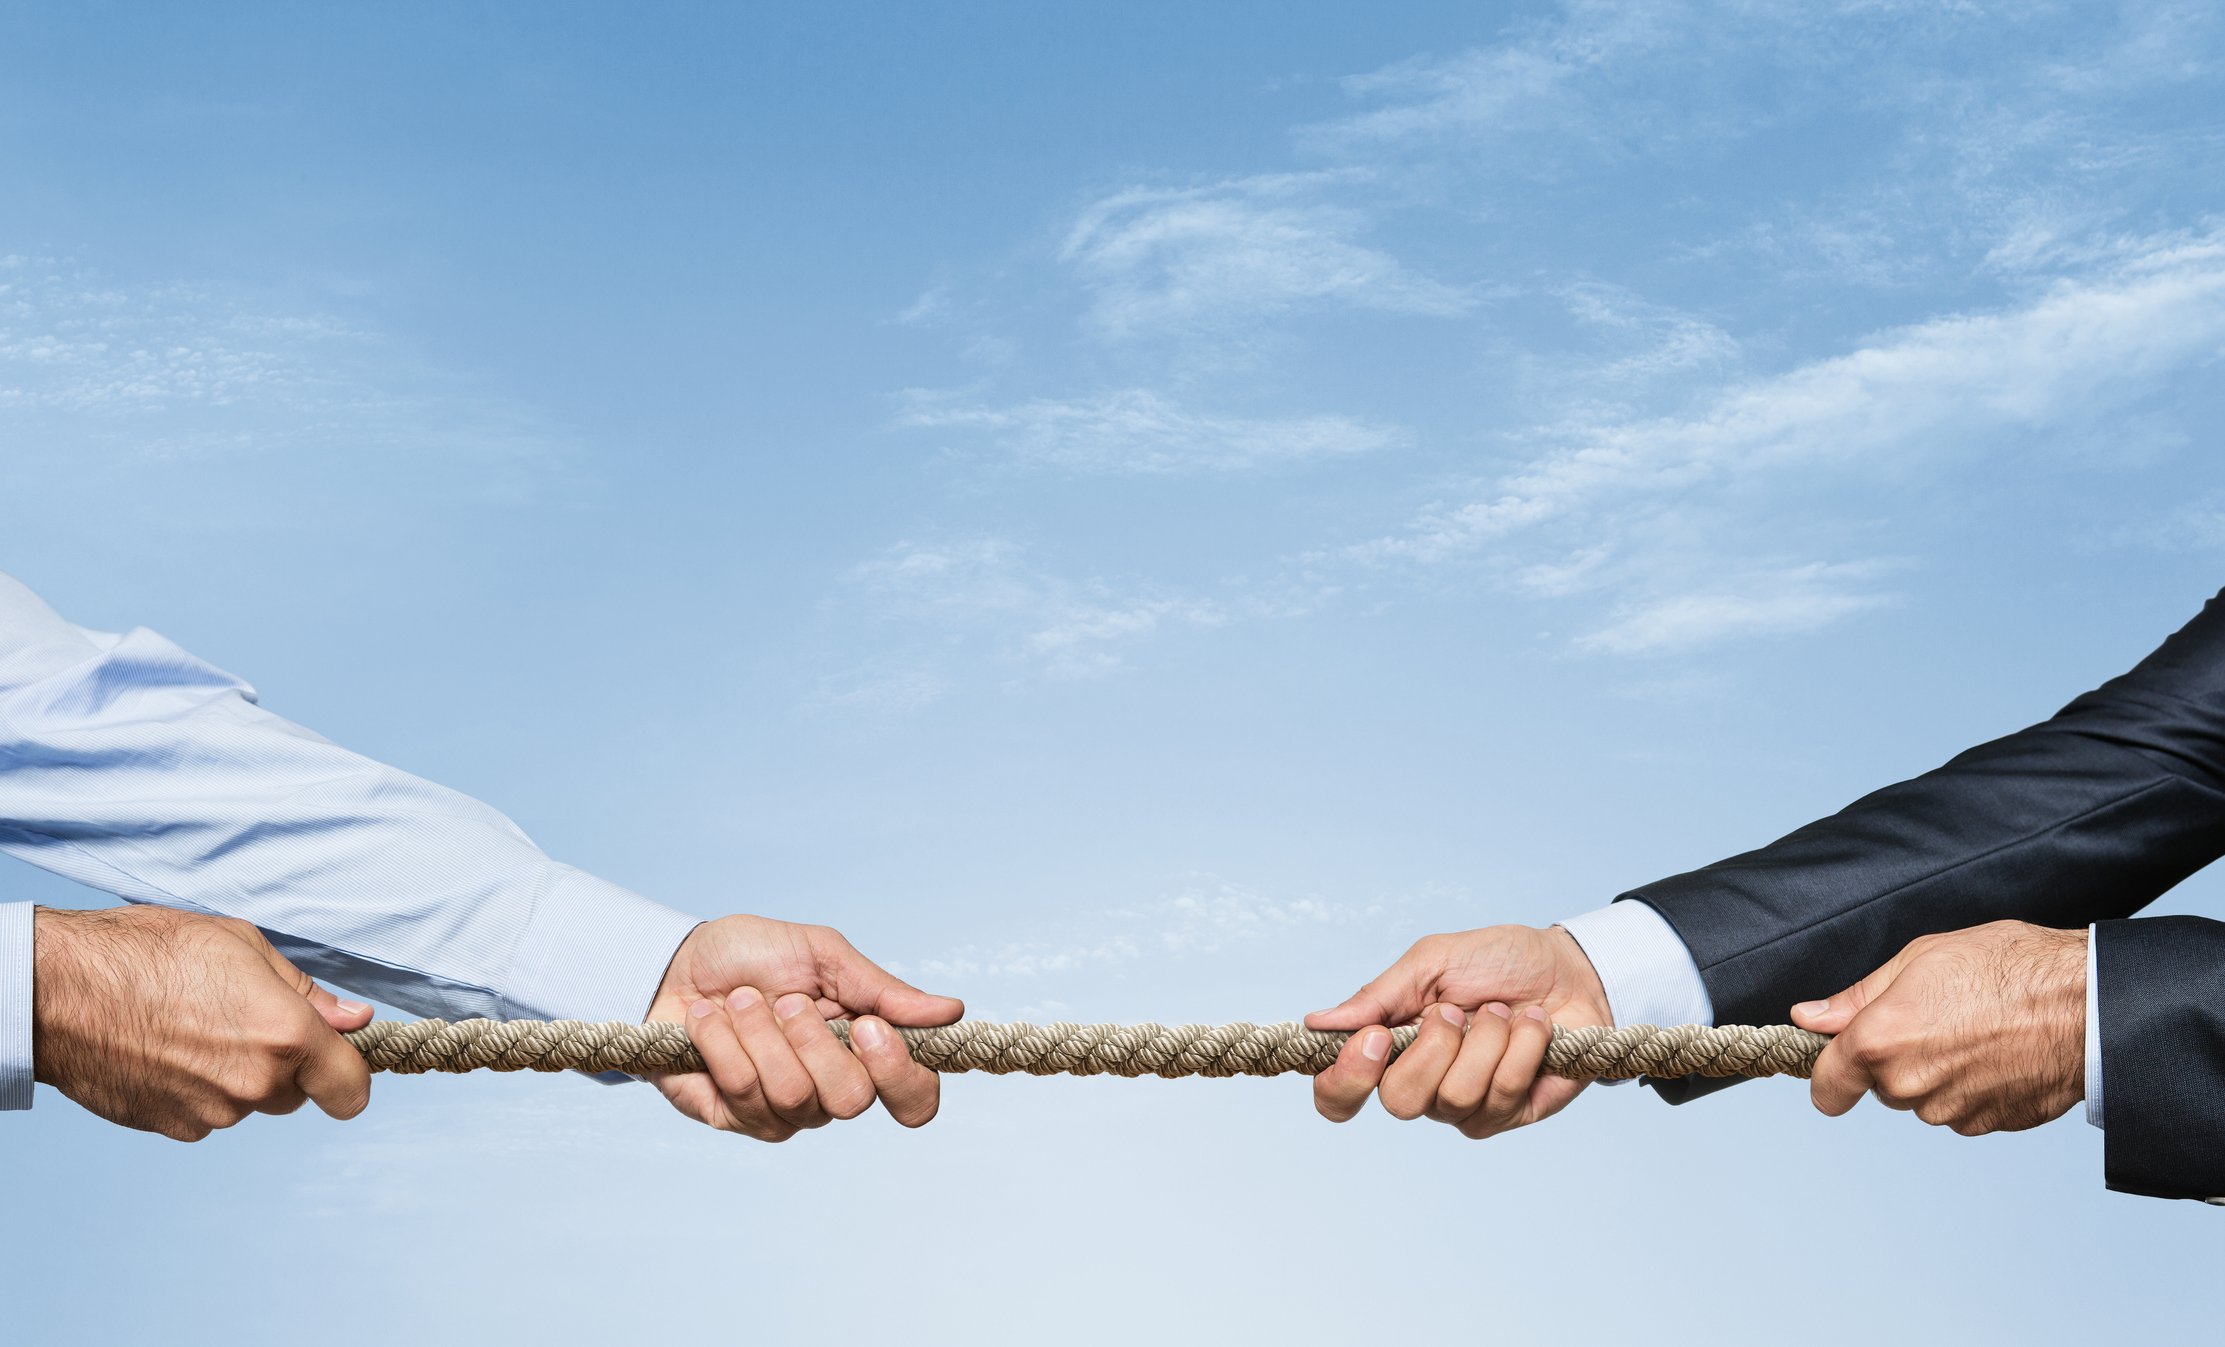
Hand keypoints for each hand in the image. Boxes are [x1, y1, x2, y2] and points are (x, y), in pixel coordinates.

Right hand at [33, 905, 373, 1140]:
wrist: (60, 990)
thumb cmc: (149, 953)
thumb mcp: (242, 946)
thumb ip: (306, 992)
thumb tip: (354, 1019)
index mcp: (285, 1035)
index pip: (350, 1090)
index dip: (349, 1079)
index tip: (339, 1064)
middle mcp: (255, 1083)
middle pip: (296, 1094)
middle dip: (284, 1067)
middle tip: (241, 1023)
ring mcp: (212, 1112)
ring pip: (249, 1104)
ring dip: (237, 1078)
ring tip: (193, 1030)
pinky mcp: (172, 1128)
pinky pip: (206, 1115)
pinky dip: (197, 1092)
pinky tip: (166, 1054)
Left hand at [645, 915, 962, 1140]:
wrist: (674, 966)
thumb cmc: (754, 956)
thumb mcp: (821, 956)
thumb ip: (880, 988)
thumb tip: (951, 1010)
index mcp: (867, 1052)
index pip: (914, 1098)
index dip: (900, 1074)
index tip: (868, 1027)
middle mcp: (832, 1091)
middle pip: (852, 1101)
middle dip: (813, 1041)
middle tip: (788, 1001)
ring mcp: (784, 1112)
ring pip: (793, 1096)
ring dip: (760, 1033)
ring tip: (739, 1001)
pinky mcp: (735, 1118)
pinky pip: (741, 1091)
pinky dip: (722, 1041)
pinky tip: (707, 1019)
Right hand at [1306, 924, 1610, 1137]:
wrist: (1570, 969)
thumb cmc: (1496, 961)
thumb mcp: (1431, 962)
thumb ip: (1377, 996)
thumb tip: (1317, 1022)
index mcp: (1388, 1050)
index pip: (1338, 1095)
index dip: (1345, 1079)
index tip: (1376, 1038)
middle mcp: (1421, 1086)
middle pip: (1399, 1102)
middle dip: (1434, 1047)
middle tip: (1456, 1010)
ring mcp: (1466, 1106)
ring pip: (1455, 1097)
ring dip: (1486, 1040)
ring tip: (1505, 1012)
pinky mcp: (1510, 1113)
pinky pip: (1503, 1093)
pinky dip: (1522, 1046)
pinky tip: (1533, 1026)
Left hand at [1793, 920, 2085, 1134]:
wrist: (2087, 1002)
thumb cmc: (2007, 967)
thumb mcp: (1919, 959)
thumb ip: (1856, 997)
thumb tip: (1809, 1016)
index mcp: (1880, 1041)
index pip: (1827, 1087)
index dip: (1827, 1077)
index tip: (1834, 1069)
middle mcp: (1909, 1085)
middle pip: (1880, 1085)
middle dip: (1896, 1059)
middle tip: (1935, 1018)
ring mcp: (1951, 1111)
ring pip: (1922, 1099)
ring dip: (1936, 1074)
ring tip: (1975, 1031)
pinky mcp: (1988, 1125)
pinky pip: (1961, 1110)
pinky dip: (1971, 1089)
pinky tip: (1997, 1054)